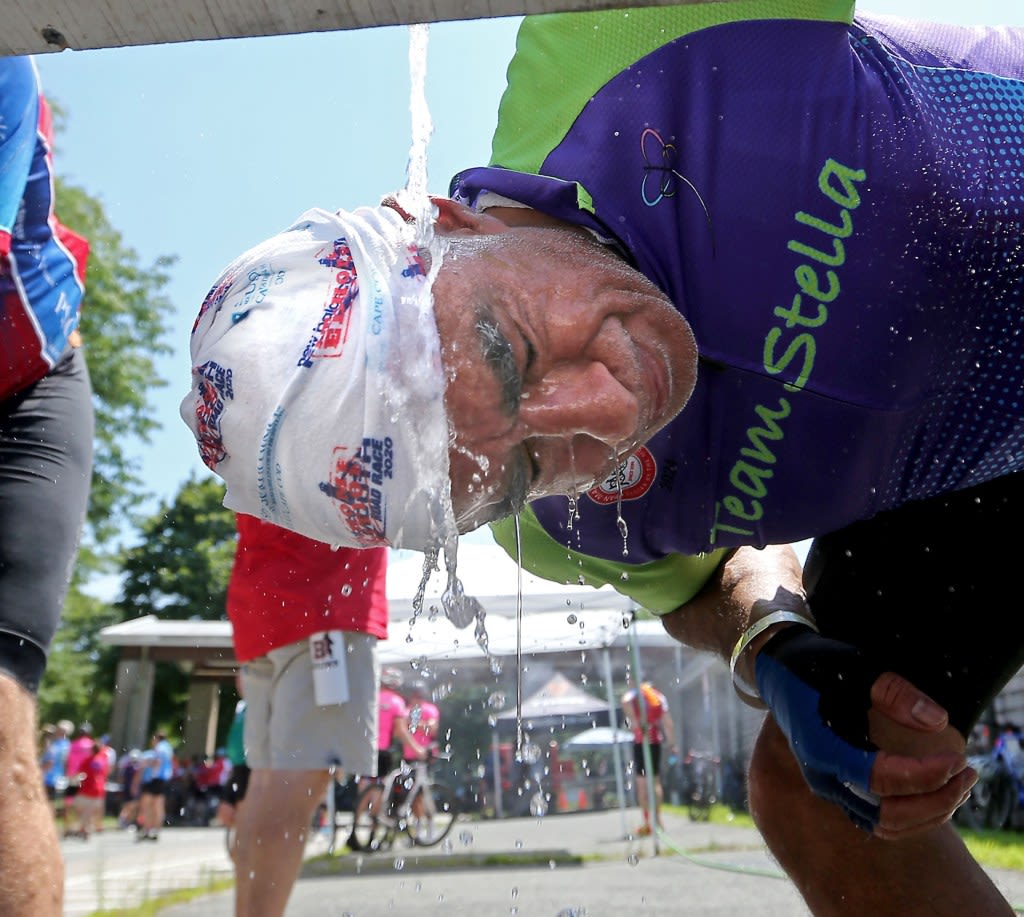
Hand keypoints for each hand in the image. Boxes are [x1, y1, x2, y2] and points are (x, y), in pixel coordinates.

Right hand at [755, 625, 974, 836]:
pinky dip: (912, 816)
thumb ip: (894, 692)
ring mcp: (829, 787)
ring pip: (887, 824)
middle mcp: (823, 777)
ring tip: (960, 786)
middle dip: (936, 798)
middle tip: (968, 773)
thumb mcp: (855, 667)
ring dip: (928, 812)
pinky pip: (879, 820)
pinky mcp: (839, 789)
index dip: (925, 775)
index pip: (883, 779)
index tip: (957, 758)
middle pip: (889, 813)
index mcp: (822, 748)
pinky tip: (936, 793)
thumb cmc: (818, 665)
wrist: (780, 671)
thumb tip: (936, 721)